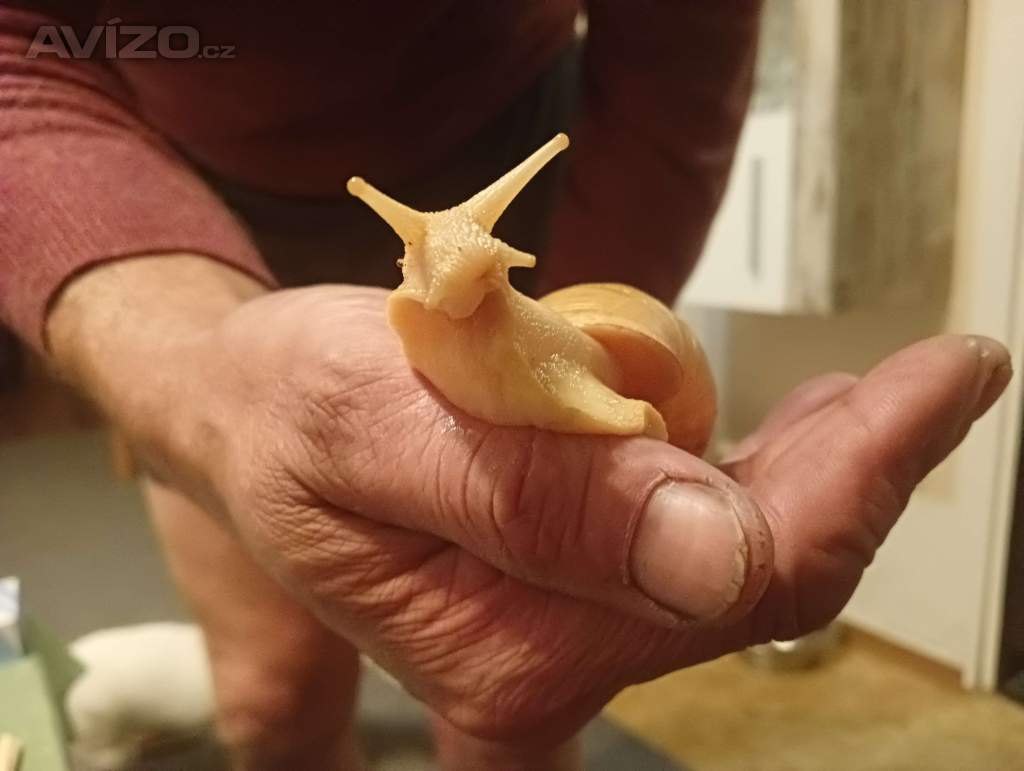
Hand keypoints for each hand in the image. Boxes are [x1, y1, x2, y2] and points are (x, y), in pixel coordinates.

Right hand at [49, 259, 1010, 767]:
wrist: (244, 410)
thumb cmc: (286, 406)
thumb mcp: (376, 421)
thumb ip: (531, 494)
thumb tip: (713, 556)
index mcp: (502, 645)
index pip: (731, 582)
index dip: (859, 484)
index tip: (945, 381)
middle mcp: (544, 660)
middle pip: (756, 579)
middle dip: (861, 476)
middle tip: (935, 377)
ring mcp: (560, 630)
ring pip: (740, 561)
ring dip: (823, 475)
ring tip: (882, 397)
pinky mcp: (566, 587)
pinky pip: (697, 543)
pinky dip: (762, 479)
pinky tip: (794, 433)